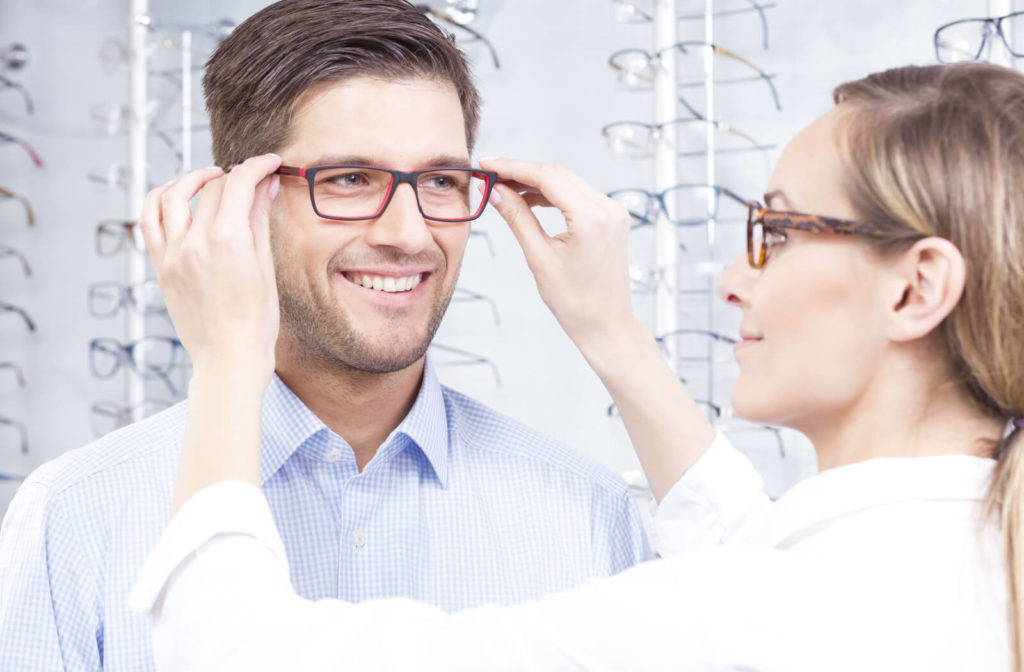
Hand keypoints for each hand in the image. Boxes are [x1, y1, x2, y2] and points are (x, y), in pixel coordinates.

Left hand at [138, 154, 281, 387]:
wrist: (228, 358)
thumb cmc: (256, 322)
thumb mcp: (265, 267)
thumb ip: (260, 220)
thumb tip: (266, 186)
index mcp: (228, 241)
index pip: (239, 184)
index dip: (257, 166)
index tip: (269, 163)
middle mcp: (195, 242)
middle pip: (211, 188)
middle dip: (234, 175)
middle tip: (250, 177)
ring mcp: (173, 254)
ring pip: (172, 195)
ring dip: (192, 178)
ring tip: (209, 179)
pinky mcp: (161, 267)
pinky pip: (149, 220)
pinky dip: (160, 200)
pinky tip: (177, 197)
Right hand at [480, 158, 714, 500]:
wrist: (615, 339)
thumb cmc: (580, 312)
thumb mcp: (540, 263)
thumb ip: (520, 219)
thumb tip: (502, 191)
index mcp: (591, 215)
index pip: (545, 174)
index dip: (512, 165)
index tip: (484, 164)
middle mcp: (609, 209)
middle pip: (558, 173)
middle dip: (522, 170)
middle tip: (488, 174)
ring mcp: (615, 217)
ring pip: (569, 184)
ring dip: (537, 184)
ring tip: (503, 190)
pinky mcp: (614, 227)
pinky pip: (578, 198)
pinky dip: (553, 197)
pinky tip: (530, 205)